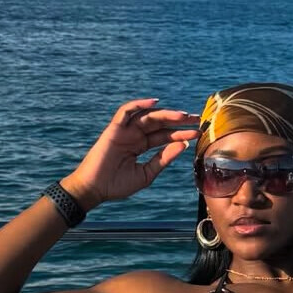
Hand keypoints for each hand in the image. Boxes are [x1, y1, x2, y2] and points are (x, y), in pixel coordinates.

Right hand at [68, 98, 199, 205]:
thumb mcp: (146, 173)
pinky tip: (154, 103)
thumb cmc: (117, 185)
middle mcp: (134, 136)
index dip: (180, 134)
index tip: (197, 133)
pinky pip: (126, 111)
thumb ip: (163, 159)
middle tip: (196, 119)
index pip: (164, 137)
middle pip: (159, 124)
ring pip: (148, 117)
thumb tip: (183, 145)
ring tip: (183, 116)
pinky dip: (139, 104)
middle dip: (177, 121)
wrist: (94, 189)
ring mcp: (124, 131)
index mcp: (141, 147)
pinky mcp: (114, 129)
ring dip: (165, 114)